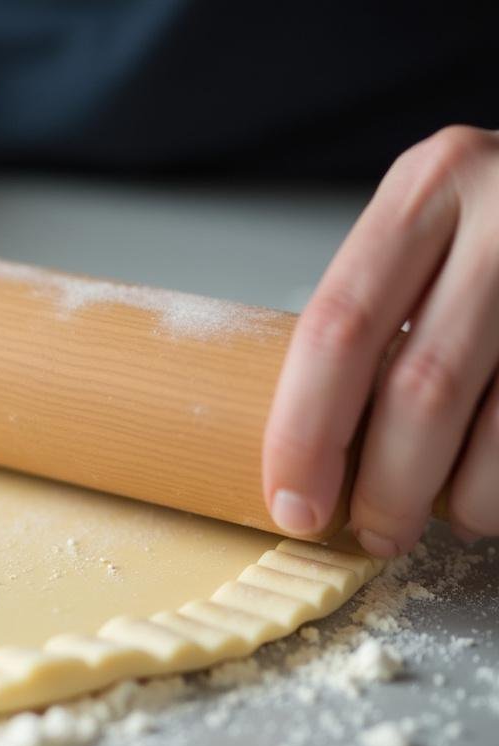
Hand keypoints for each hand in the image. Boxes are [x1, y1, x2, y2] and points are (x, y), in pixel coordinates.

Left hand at [264, 125, 498, 554]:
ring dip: (464, 498)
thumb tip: (314, 451)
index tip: (292, 503)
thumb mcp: (434, 229)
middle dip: (386, 484)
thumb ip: (382, 311)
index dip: (305, 431)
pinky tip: (491, 493)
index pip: (338, 328)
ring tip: (444, 518)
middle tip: (372, 532)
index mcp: (428, 187)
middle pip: (420, 386)